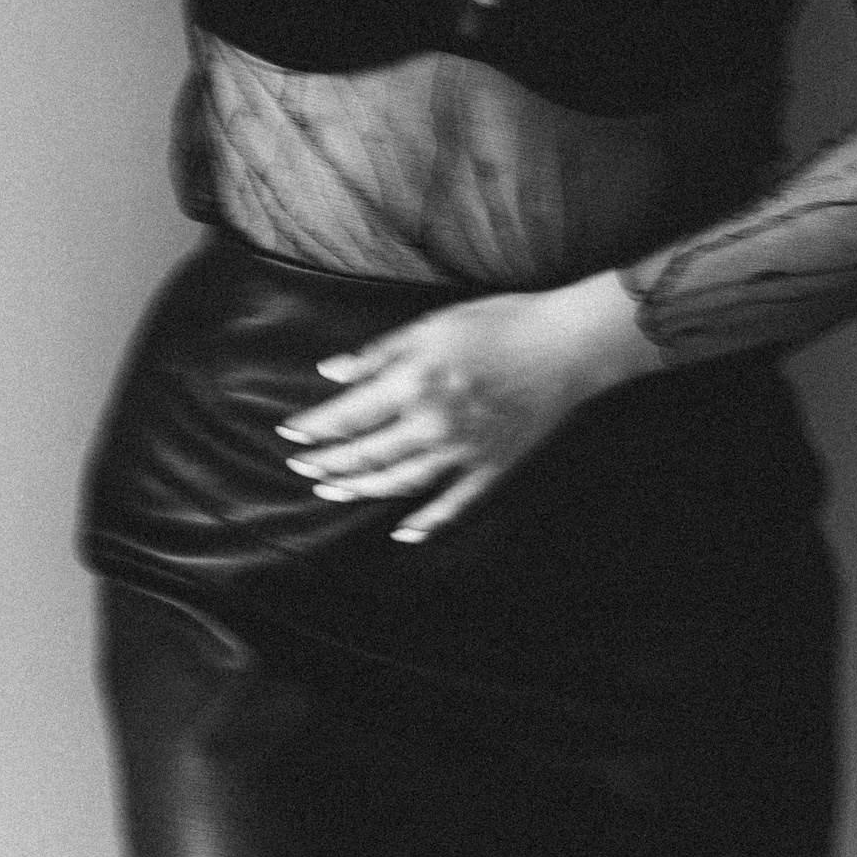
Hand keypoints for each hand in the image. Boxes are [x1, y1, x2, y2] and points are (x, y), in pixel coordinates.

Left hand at [276, 269, 658, 544]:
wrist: (566, 345)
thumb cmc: (499, 323)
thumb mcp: (432, 325)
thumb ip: (378, 353)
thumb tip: (330, 373)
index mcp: (415, 383)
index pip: (350, 414)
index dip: (316, 428)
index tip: (290, 436)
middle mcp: (434, 424)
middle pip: (368, 454)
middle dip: (329, 463)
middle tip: (301, 469)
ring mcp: (464, 452)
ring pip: (400, 482)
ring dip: (361, 491)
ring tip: (332, 493)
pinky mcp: (492, 468)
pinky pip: (453, 504)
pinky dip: (426, 522)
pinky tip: (402, 533)